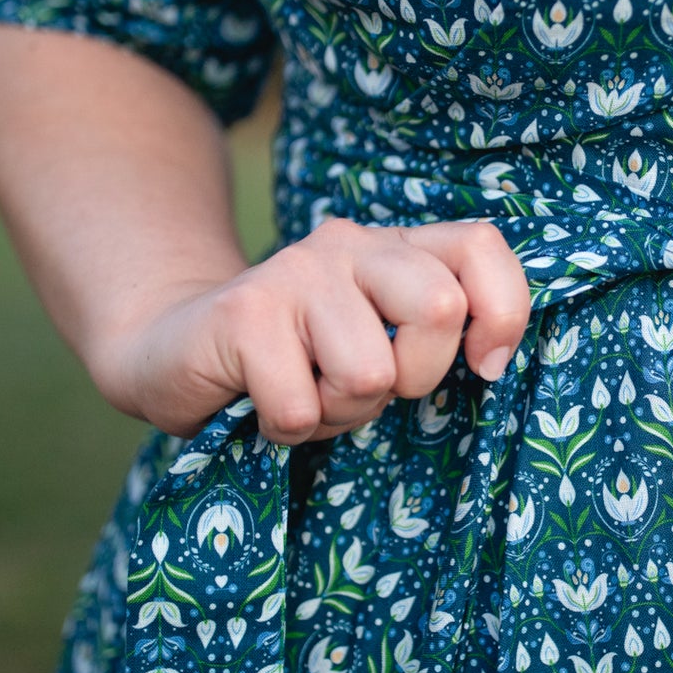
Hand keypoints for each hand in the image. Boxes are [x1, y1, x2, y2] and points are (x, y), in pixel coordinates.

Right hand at [85, 217, 531, 443]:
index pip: (481, 246)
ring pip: (368, 374)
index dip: (502, 313)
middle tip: (366, 385)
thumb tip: (490, 360)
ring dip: (339, 411)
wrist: (170, 348)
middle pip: (439, 307)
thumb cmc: (297, 360)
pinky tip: (261, 400)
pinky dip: (286, 427)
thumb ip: (433, 335)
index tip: (481, 366)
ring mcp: (294, 273)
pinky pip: (301, 407)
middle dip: (413, 376)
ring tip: (305, 392)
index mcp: (395, 248)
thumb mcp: (378, 343)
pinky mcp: (243, 313)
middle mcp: (349, 245)